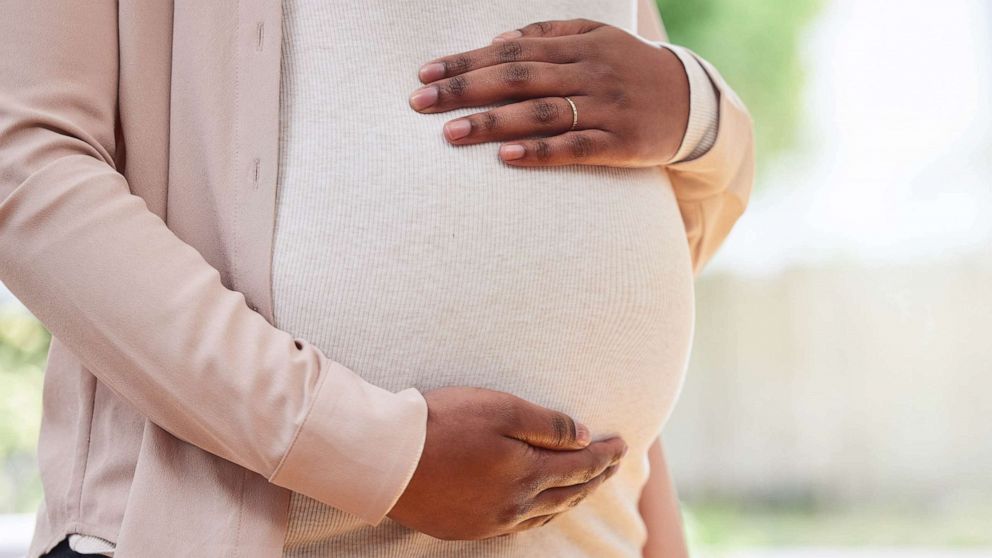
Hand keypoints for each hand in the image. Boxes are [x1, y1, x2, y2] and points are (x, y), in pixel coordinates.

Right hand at [387, 386, 627, 539]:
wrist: (388, 458)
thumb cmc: (444, 423)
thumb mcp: (501, 408)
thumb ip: (547, 425)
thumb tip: (584, 437)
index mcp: (528, 472)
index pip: (581, 465)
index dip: (605, 454)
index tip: (623, 444)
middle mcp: (516, 504)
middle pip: (569, 493)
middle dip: (596, 477)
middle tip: (614, 464)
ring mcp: (492, 521)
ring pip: (547, 515)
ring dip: (572, 499)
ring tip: (586, 487)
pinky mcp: (468, 528)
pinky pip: (520, 527)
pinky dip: (542, 516)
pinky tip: (541, 510)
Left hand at [408, 18, 689, 166]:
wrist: (692, 102)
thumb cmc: (630, 68)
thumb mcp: (597, 37)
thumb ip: (550, 36)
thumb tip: (498, 43)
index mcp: (579, 45)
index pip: (511, 53)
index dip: (466, 62)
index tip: (425, 74)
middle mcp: (589, 73)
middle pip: (518, 79)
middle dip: (465, 89)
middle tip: (420, 103)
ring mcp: (605, 109)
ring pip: (541, 113)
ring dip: (493, 123)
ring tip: (450, 133)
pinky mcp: (621, 144)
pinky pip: (576, 148)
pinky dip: (541, 152)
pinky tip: (507, 158)